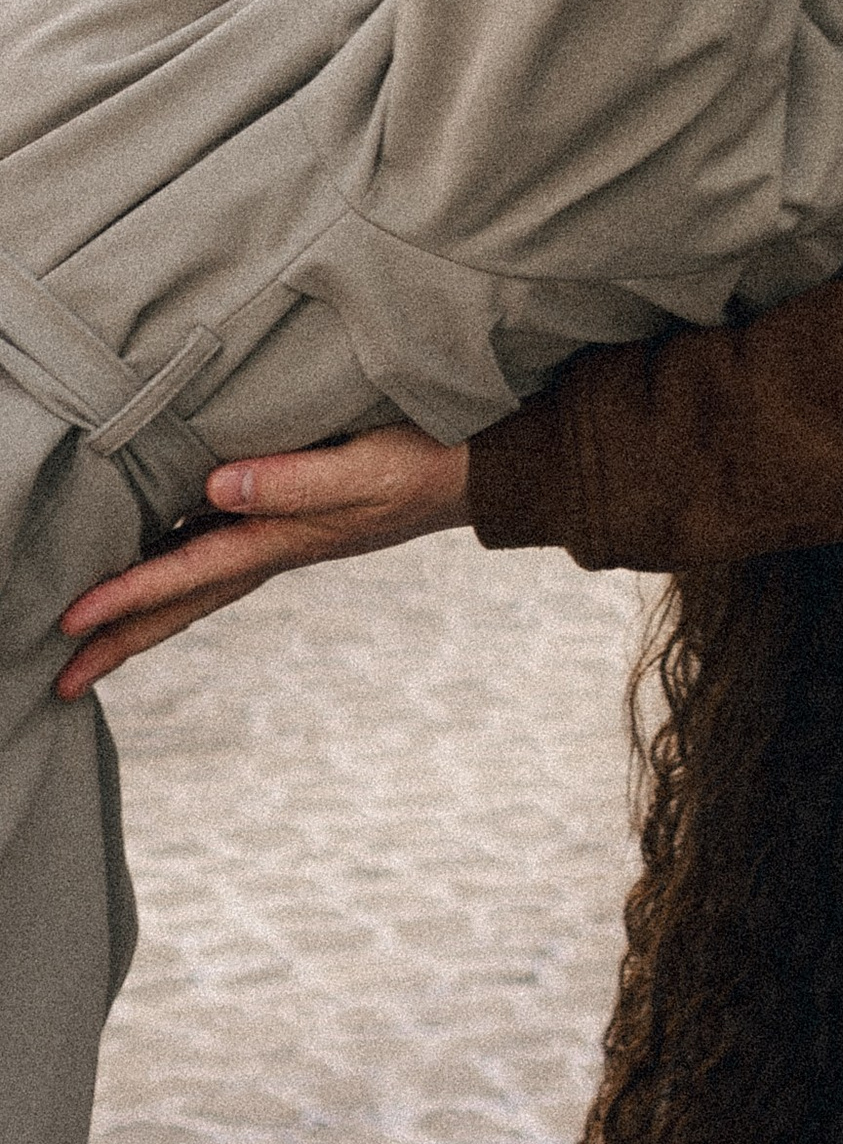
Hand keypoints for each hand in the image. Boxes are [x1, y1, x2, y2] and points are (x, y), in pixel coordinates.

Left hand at [53, 424, 471, 698]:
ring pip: (196, 585)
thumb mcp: (366, 468)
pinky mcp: (293, 514)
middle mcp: (273, 545)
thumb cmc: (428, 460)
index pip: (187, 574)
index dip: (127, 597)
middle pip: (182, 603)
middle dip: (121, 642)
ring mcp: (283, 535)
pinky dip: (176, 571)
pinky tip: (159, 560)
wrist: (483, 467)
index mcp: (282, 538)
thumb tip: (215, 490)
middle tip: (59, 682)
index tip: (69, 624)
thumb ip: (295, 479)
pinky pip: (216, 553)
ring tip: (92, 641)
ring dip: (143, 616)